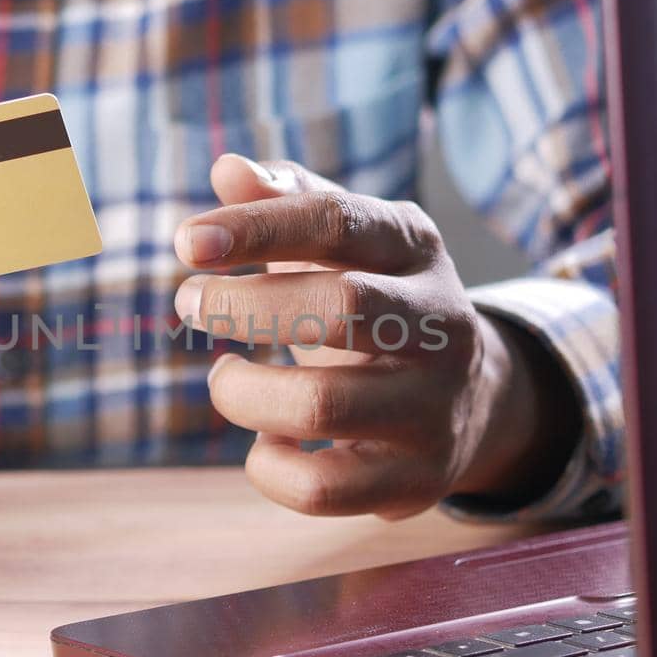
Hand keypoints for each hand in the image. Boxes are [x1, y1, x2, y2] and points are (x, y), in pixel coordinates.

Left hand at [174, 156, 576, 518]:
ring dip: (244, 393)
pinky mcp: (418, 479)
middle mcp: (440, 323)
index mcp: (415, 248)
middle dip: (245, 307)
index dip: (257, 227)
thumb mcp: (344, 242)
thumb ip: (285, 202)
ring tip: (225, 378)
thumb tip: (228, 168)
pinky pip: (322, 488)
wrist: (470, 399)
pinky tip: (266, 443)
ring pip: (322, 406)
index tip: (186, 243)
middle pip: (341, 307)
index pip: (338, 221)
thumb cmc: (375, 302)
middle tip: (189, 304)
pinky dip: (269, 468)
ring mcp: (434, 406)